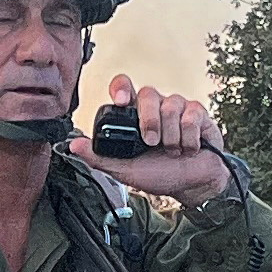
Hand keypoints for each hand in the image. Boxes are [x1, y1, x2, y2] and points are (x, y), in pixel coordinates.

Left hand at [70, 74, 234, 203]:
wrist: (191, 186)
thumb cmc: (159, 174)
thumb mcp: (124, 170)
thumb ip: (99, 158)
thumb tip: (74, 146)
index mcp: (134, 115)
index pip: (124, 86)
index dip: (121, 88)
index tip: (120, 101)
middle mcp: (154, 106)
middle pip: (148, 93)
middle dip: (150, 121)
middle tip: (152, 142)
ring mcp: (176, 107)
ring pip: (170, 106)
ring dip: (171, 136)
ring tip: (172, 150)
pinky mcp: (197, 113)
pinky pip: (191, 115)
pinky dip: (188, 138)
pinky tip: (188, 148)